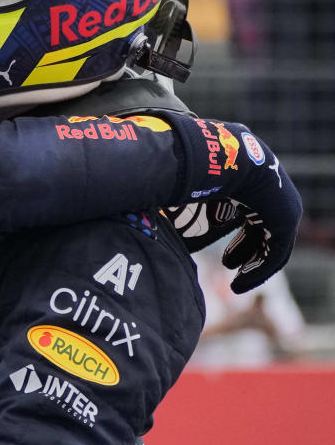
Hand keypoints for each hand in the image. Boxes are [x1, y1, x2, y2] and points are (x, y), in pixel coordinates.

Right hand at [168, 119, 301, 292]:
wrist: (222, 158)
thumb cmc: (200, 172)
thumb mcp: (193, 194)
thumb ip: (189, 212)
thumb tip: (159, 225)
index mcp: (256, 185)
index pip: (255, 219)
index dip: (240, 243)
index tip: (226, 262)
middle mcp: (274, 195)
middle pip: (264, 232)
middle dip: (247, 252)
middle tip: (229, 268)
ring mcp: (283, 206)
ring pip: (271, 246)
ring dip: (252, 266)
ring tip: (235, 284)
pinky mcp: (286, 219)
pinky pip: (275, 254)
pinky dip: (257, 272)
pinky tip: (237, 285)